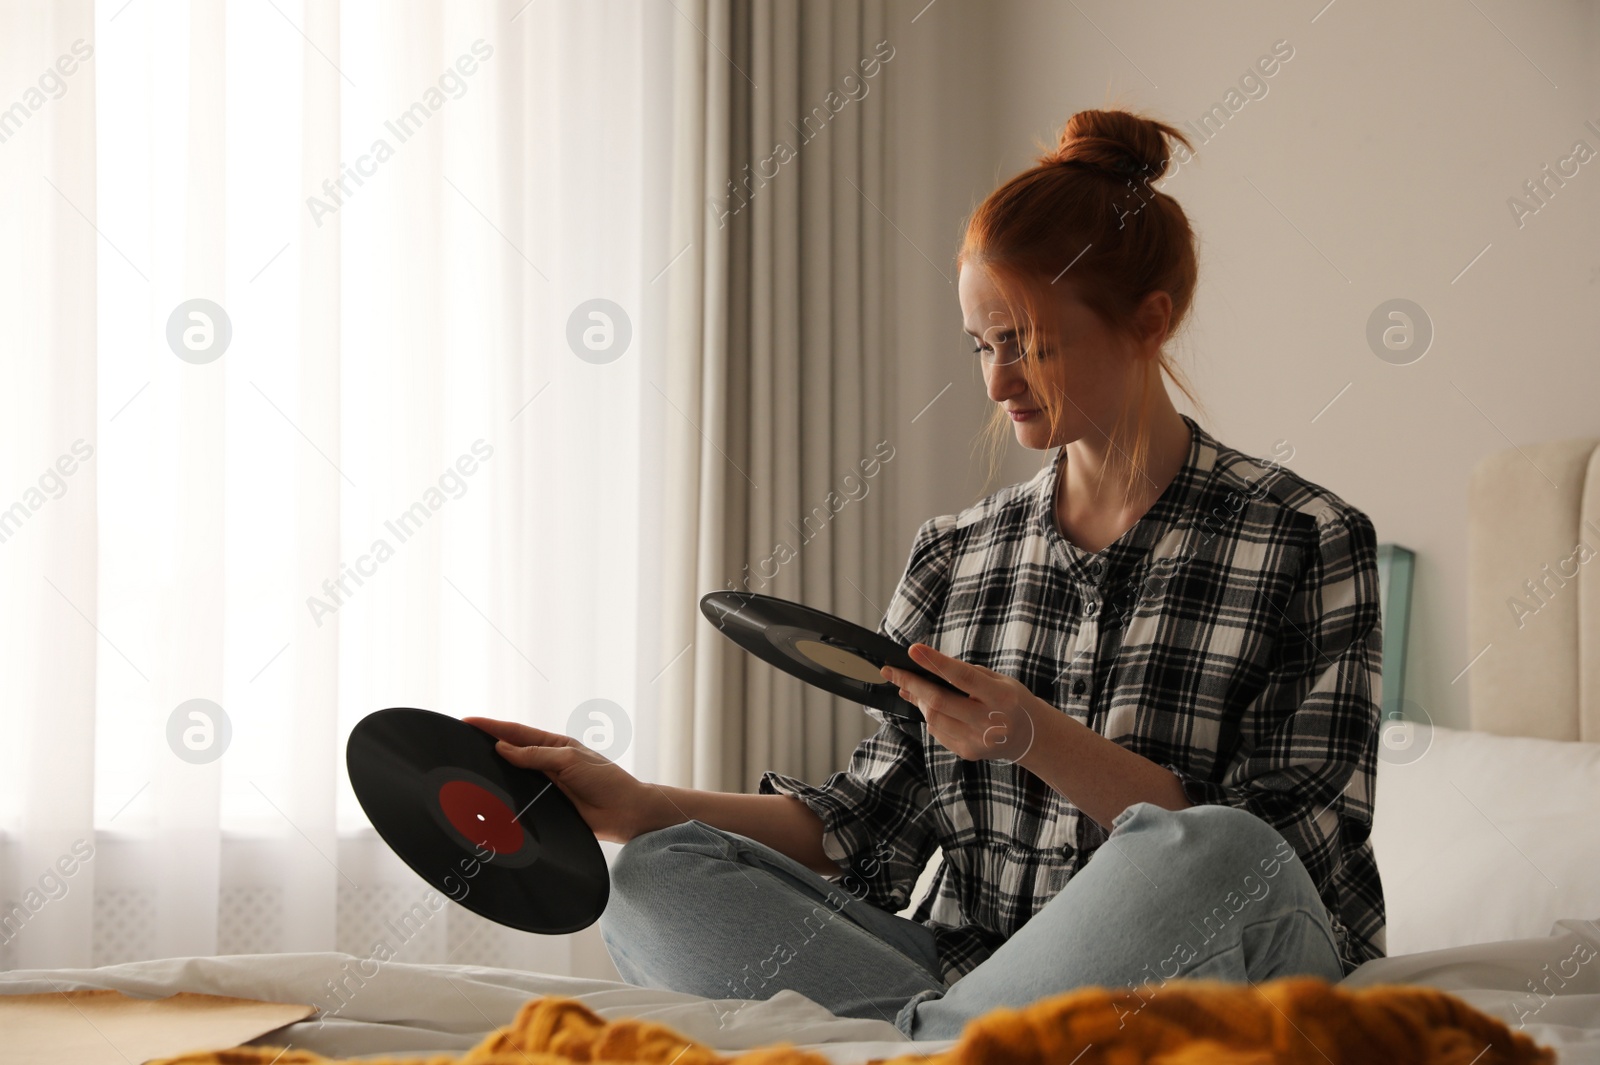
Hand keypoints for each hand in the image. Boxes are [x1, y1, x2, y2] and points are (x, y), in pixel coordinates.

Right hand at [463, 716, 653, 843]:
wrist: (625, 813)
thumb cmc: (606, 781)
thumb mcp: (570, 760)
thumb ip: (536, 755)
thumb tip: (503, 748)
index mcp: (555, 745)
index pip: (517, 732)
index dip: (491, 726)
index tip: (467, 721)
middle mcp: (548, 762)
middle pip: (511, 753)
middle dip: (486, 746)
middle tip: (459, 742)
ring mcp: (546, 784)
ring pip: (513, 776)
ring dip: (494, 772)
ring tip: (467, 767)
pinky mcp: (547, 806)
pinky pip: (521, 798)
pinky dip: (506, 796)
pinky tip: (491, 797)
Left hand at [881, 644, 1046, 764]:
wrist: (1030, 737)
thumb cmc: (1013, 701)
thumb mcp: (1000, 680)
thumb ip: (968, 674)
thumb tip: (929, 670)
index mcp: (1001, 697)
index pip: (962, 677)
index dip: (935, 663)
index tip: (913, 650)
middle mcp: (989, 722)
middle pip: (939, 702)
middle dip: (910, 683)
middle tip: (890, 670)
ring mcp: (977, 741)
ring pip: (934, 718)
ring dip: (918, 700)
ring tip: (909, 686)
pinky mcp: (967, 752)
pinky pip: (937, 732)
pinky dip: (929, 716)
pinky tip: (928, 705)